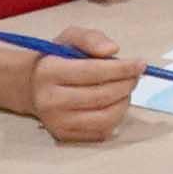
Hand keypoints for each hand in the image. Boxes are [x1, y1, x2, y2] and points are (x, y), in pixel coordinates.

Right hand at [18, 26, 144, 142]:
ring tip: (125, 89)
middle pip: (101, 96)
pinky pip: (100, 132)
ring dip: (124, 102)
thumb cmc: (57, 59)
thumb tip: (113, 50)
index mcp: (50, 72)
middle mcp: (50, 100)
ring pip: (104, 117)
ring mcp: (56, 121)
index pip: (93, 72)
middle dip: (127, 84)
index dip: (122, 68)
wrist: (31, 86)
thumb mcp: (70, 38)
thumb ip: (91, 38)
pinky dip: (116, 117)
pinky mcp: (63, 136)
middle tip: (136, 75)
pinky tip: (115, 103)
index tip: (141, 64)